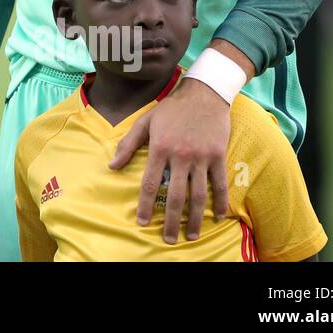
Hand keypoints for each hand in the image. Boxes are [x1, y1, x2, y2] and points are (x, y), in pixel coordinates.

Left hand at [109, 78, 230, 242]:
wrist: (203, 93)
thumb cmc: (171, 108)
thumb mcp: (145, 121)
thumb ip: (127, 144)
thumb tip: (112, 166)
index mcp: (159, 148)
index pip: (149, 184)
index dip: (145, 205)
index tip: (142, 222)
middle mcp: (180, 156)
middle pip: (174, 196)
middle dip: (170, 221)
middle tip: (168, 239)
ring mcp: (201, 157)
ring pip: (198, 195)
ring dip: (194, 219)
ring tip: (190, 236)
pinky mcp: (218, 156)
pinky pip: (219, 184)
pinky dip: (219, 202)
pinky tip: (217, 217)